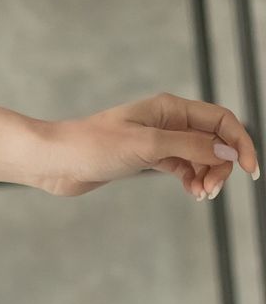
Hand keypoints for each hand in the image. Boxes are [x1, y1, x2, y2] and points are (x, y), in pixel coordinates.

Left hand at [39, 92, 260, 200]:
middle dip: (221, 164)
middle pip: (214, 139)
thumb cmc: (93, 146)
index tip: (249, 170)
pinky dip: (192, 179)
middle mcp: (167, 120)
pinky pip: (183, 166)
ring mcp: (157, 140)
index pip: (221, 120)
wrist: (56, 161)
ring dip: (208, 174)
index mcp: (170, 108)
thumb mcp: (146, 146)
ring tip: (202, 195)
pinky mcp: (147, 158)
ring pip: (200, 155)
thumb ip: (189, 146)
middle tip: (213, 190)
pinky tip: (193, 193)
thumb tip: (227, 150)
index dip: (240, 143)